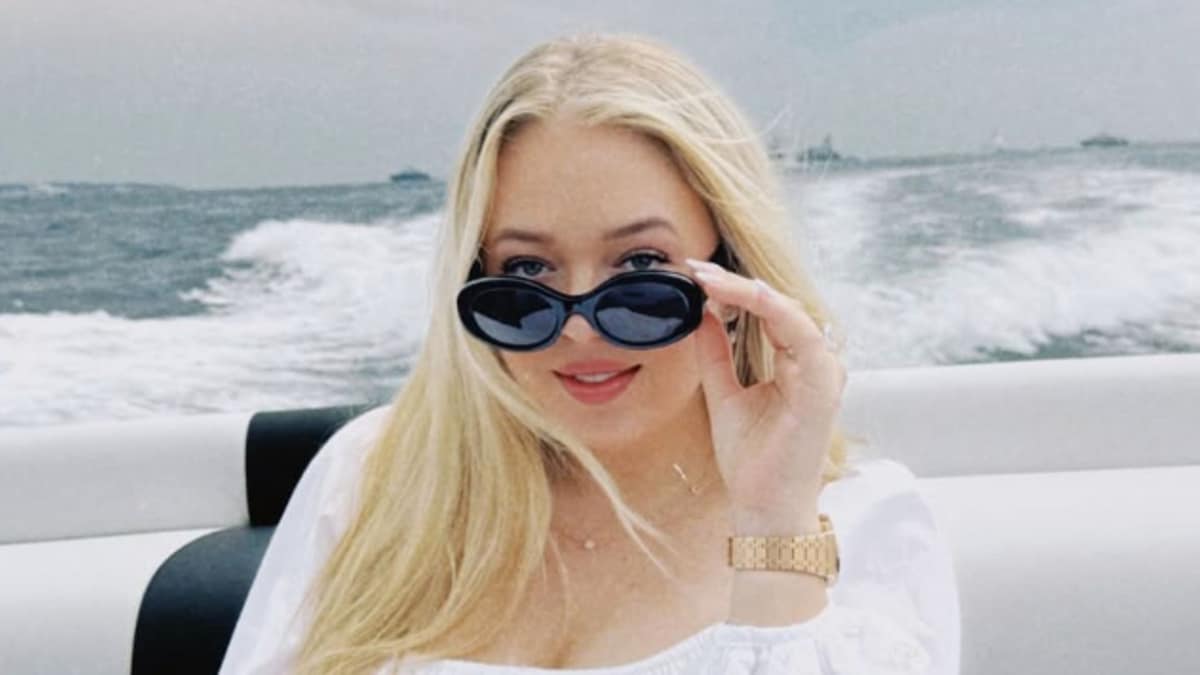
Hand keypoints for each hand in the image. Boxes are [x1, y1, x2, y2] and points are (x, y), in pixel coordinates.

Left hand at [683, 258, 846, 527]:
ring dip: (750, 291)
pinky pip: (803, 337)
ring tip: (710, 278)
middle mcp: (815, 364)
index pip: (767, 312)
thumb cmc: (751, 458)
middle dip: (736, 283)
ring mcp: (823, 374)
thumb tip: (703, 313)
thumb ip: (716, 354)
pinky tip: (747, 295)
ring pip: (790, 313)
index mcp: (797, 363)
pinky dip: (776, 312)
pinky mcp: (823, 389)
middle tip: (696, 267)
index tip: (696, 275)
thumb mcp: (723, 394)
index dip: (733, 290)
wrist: (762, 506)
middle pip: (778, 306)